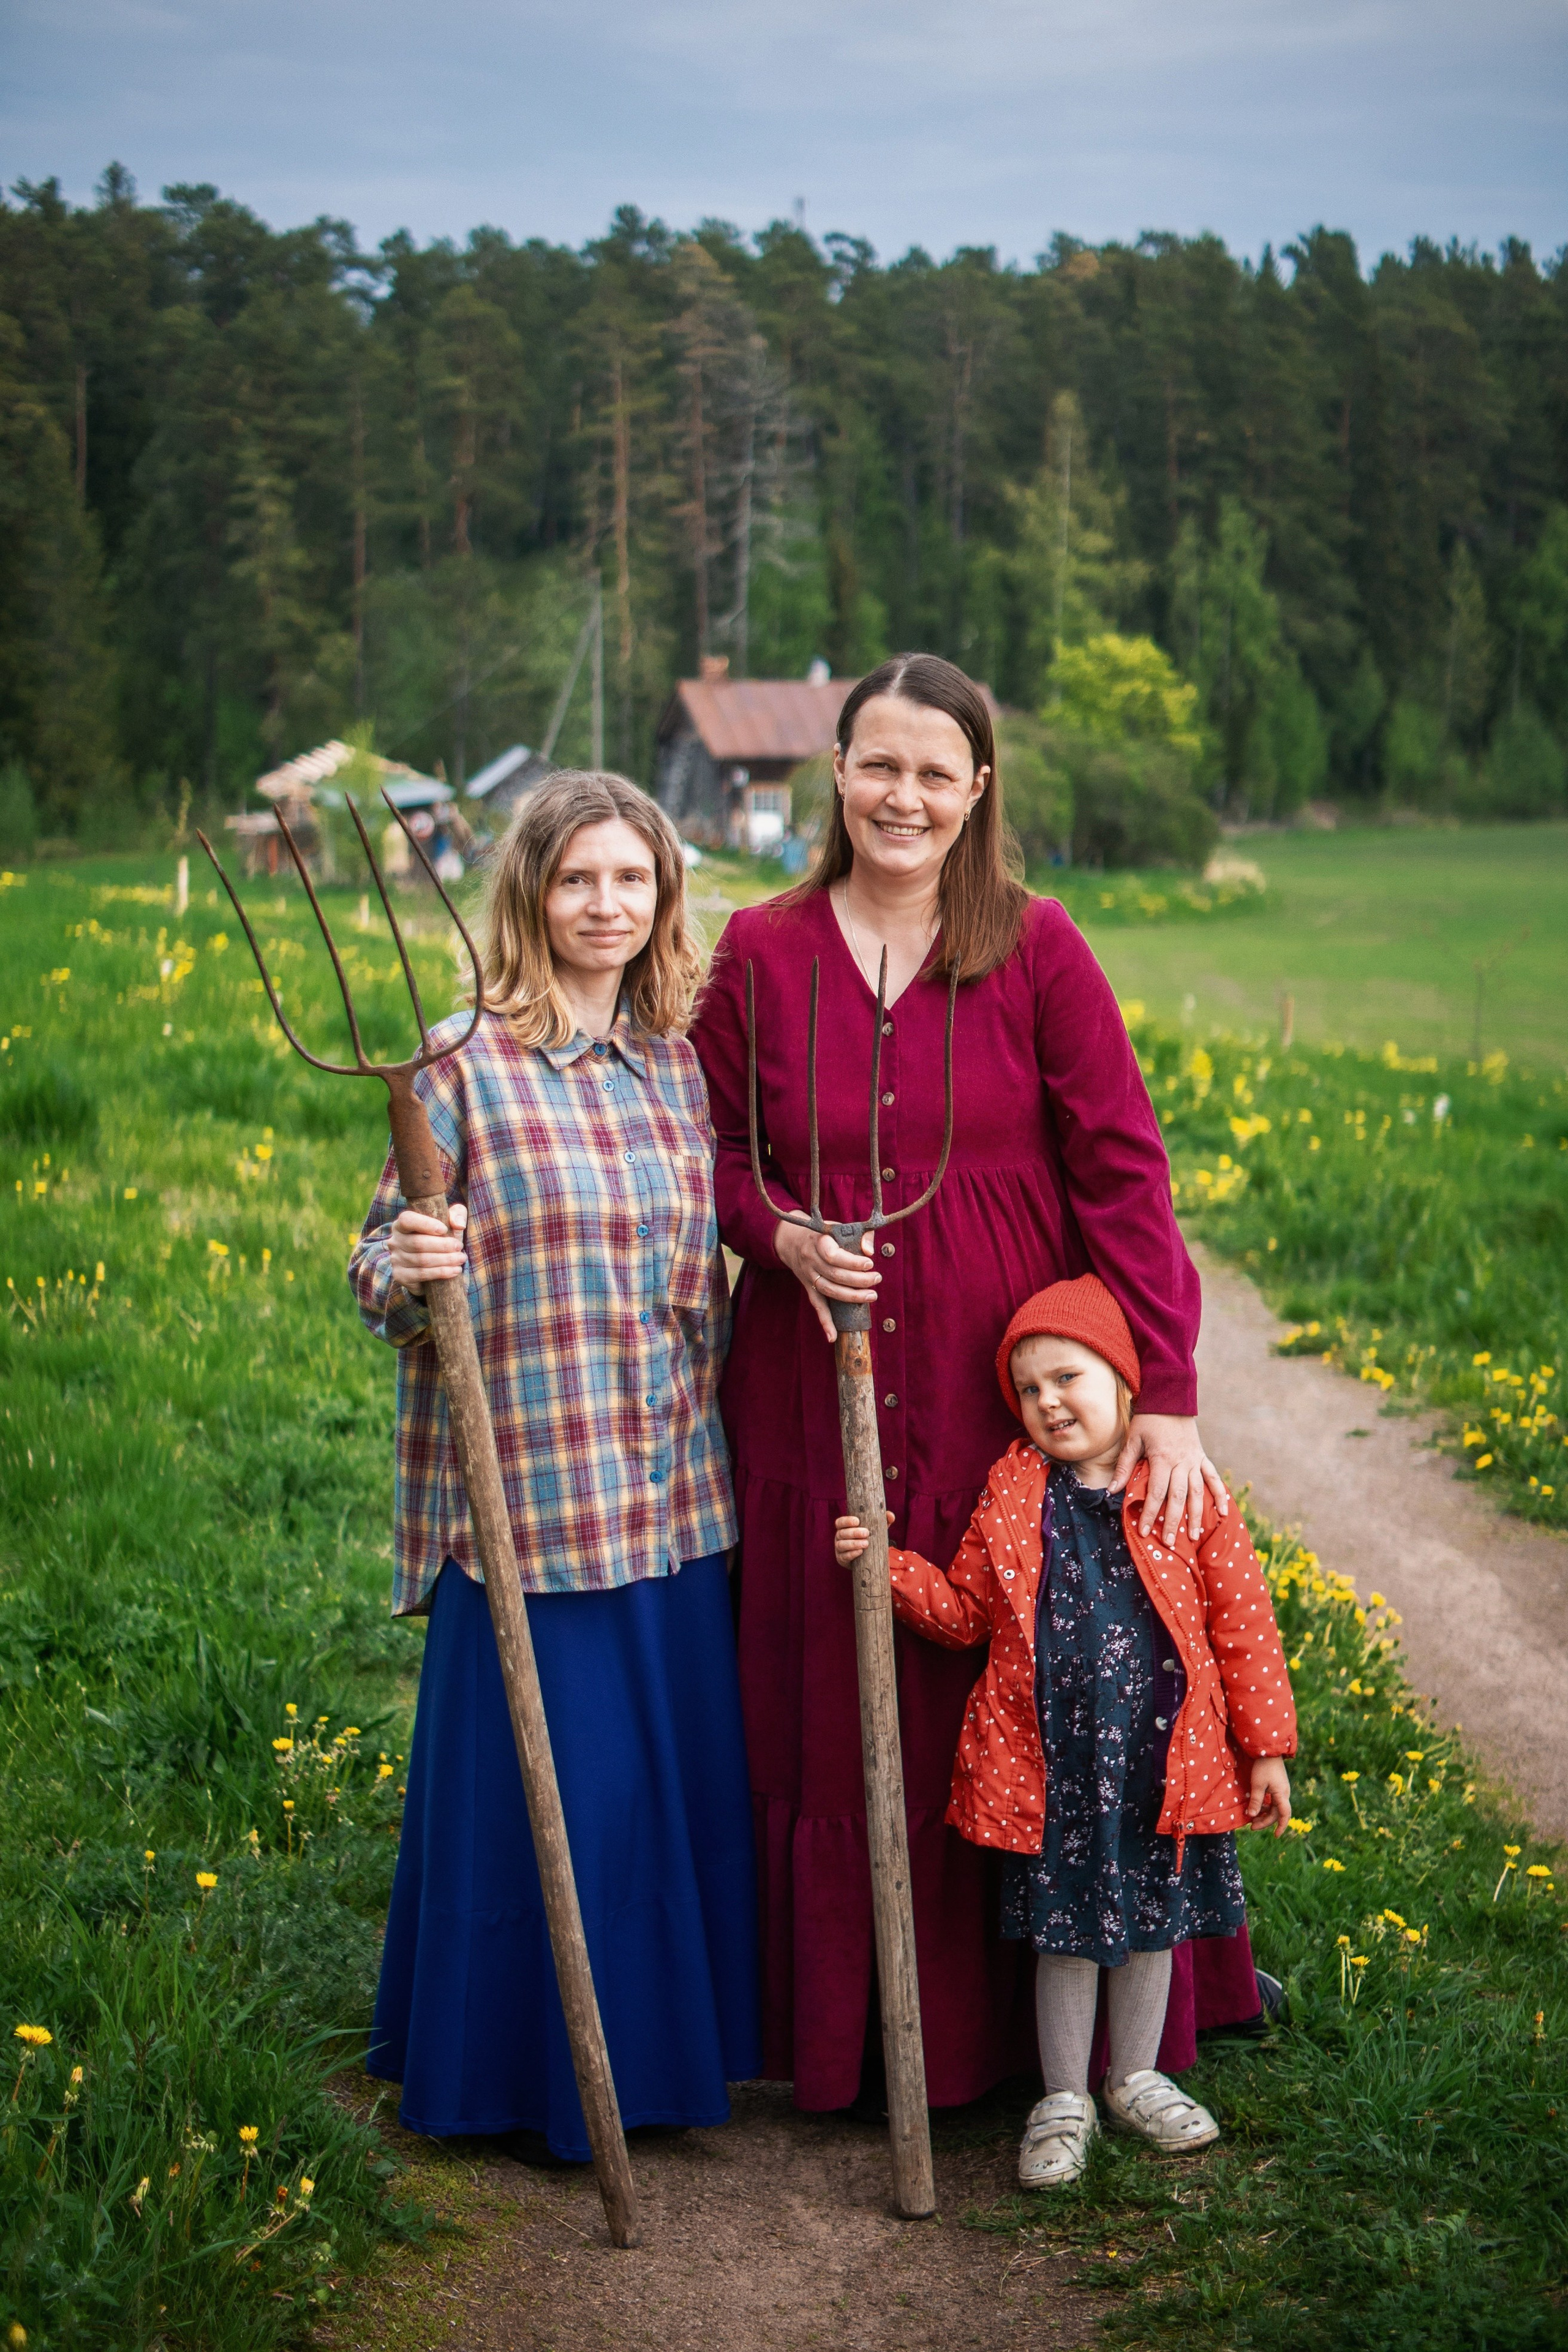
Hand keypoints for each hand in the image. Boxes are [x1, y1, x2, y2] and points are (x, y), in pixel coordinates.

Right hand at [388, 1202, 466, 1293]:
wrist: (430, 1267)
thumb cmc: (440, 1239)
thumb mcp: (449, 1222)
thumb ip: (457, 1215)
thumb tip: (459, 1224)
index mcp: (401, 1225)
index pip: (407, 1220)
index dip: (425, 1224)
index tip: (444, 1229)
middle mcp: (395, 1241)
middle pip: (418, 1243)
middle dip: (443, 1245)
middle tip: (459, 1247)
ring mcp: (396, 1260)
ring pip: (422, 1260)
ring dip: (445, 1260)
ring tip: (461, 1259)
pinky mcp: (400, 1276)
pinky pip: (422, 1274)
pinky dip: (441, 1272)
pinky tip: (455, 1271)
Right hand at [774, 1220, 879, 1341]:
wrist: (792, 1240)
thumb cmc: (823, 1234)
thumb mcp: (838, 1227)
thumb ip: (859, 1235)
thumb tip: (870, 1251)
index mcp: (818, 1242)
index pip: (833, 1255)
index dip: (852, 1262)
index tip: (870, 1263)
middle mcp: (810, 1260)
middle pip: (834, 1275)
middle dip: (859, 1280)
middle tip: (877, 1279)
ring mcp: (808, 1276)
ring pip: (829, 1290)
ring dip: (851, 1297)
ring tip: (871, 1296)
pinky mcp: (808, 1288)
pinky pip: (817, 1306)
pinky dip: (825, 1322)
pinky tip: (832, 1336)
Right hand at [833, 1508, 891, 1566]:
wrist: (867, 1558)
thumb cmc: (869, 1538)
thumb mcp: (876, 1529)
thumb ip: (883, 1521)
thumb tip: (890, 1515)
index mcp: (844, 1527)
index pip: (840, 1522)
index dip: (847, 1521)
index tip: (857, 1521)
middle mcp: (839, 1537)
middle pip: (842, 1533)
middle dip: (854, 1533)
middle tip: (866, 1533)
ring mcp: (839, 1549)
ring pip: (842, 1545)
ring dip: (853, 1544)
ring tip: (866, 1544)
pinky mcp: (842, 1559)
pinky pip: (844, 1556)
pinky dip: (852, 1554)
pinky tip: (860, 1552)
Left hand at [1112, 1412, 1228, 1543]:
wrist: (1171, 1396)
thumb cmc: (1148, 1419)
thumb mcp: (1133, 1439)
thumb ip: (1124, 1466)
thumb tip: (1111, 1490)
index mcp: (1162, 1458)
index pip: (1156, 1492)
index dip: (1150, 1513)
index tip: (1144, 1531)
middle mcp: (1181, 1462)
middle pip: (1178, 1497)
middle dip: (1173, 1521)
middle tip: (1169, 1543)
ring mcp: (1195, 1460)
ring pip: (1198, 1492)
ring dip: (1196, 1515)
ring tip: (1194, 1536)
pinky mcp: (1203, 1457)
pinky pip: (1214, 1478)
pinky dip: (1221, 1495)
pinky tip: (1225, 1513)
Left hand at [1245, 1756, 1291, 1834]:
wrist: (1268, 1750)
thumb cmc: (1263, 1766)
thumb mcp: (1257, 1784)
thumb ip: (1256, 1801)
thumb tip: (1252, 1816)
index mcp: (1282, 1794)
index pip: (1284, 1815)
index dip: (1281, 1826)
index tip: (1276, 1836)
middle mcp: (1284, 1794)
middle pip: (1277, 1813)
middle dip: (1265, 1821)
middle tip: (1251, 1826)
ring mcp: (1281, 1790)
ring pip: (1275, 1807)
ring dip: (1265, 1814)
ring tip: (1252, 1818)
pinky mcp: (1277, 1786)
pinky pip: (1273, 1801)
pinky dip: (1266, 1806)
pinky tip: (1257, 1808)